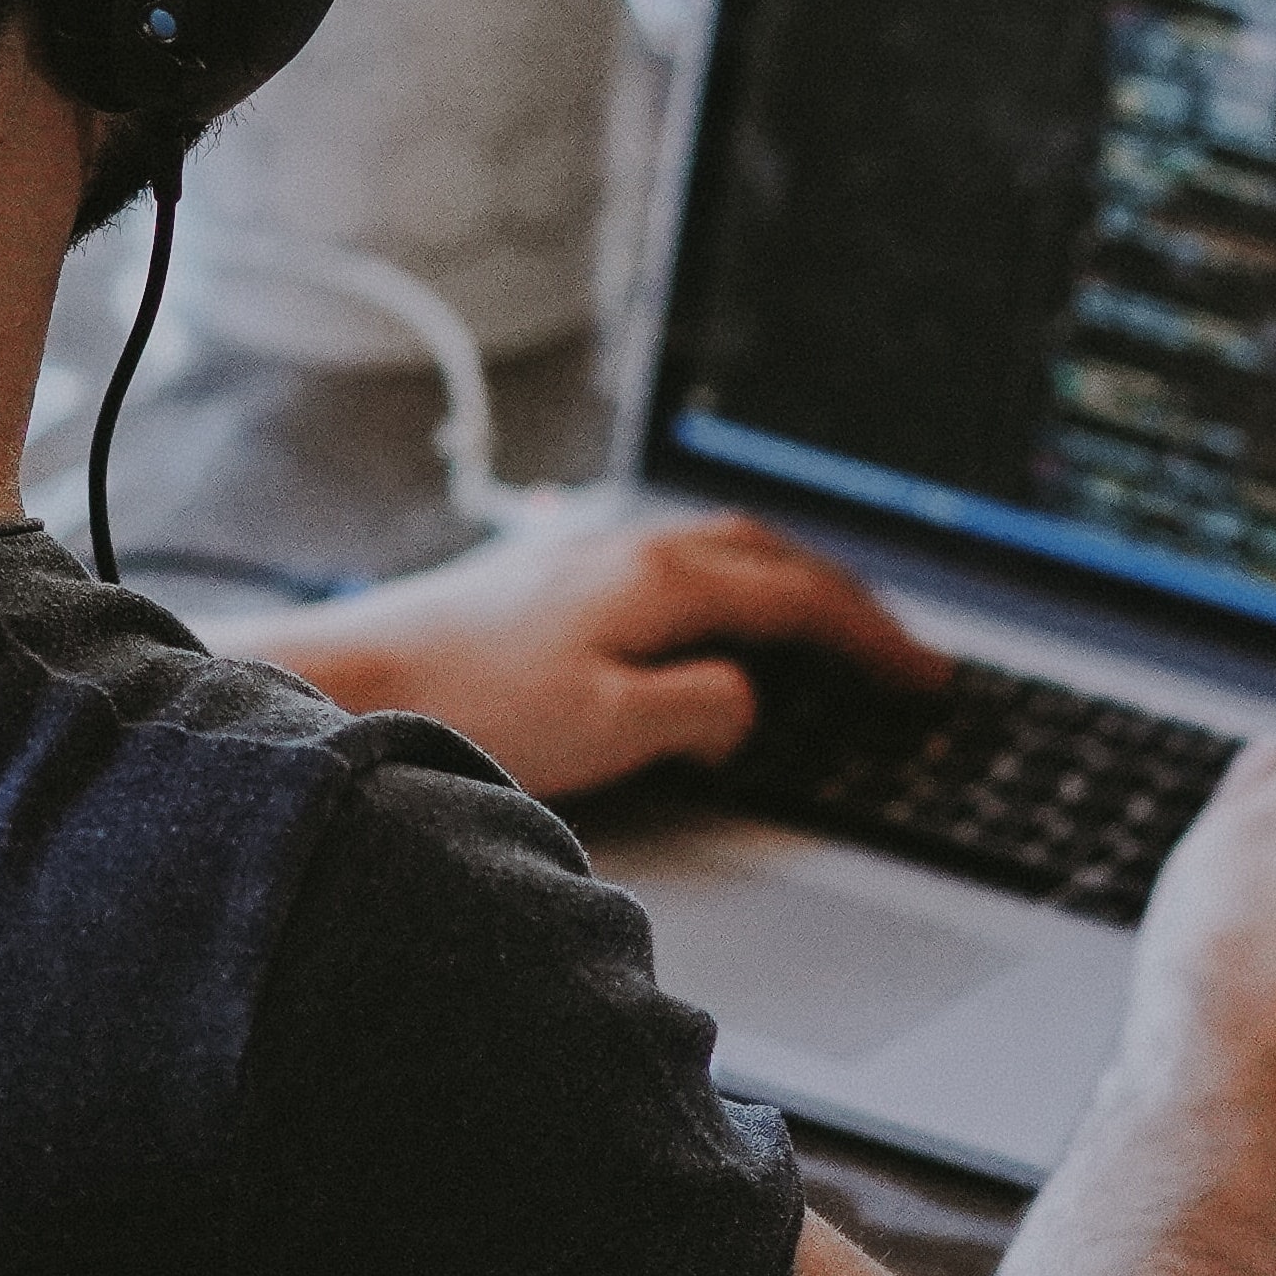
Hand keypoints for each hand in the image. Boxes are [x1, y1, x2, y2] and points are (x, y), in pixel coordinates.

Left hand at [259, 507, 945, 801]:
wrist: (349, 680)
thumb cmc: (470, 707)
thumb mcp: (615, 729)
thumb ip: (703, 710)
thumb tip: (746, 699)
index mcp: (660, 579)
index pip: (800, 599)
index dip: (874, 639)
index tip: (926, 676)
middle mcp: (625, 547)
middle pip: (767, 555)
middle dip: (842, 598)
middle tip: (893, 648)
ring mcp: (581, 550)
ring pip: (716, 548)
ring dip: (782, 581)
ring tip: (821, 626)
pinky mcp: (541, 571)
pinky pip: (667, 559)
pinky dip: (721, 582)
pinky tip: (704, 615)